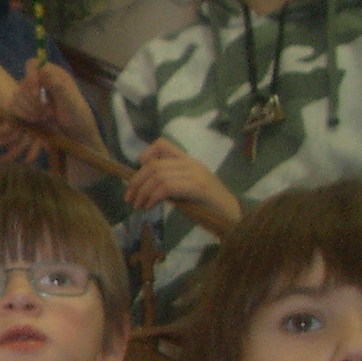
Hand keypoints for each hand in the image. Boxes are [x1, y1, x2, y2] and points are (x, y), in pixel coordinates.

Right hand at [0, 61, 102, 163]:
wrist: (75, 133)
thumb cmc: (77, 116)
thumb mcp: (71, 102)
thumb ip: (58, 86)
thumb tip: (44, 69)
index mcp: (53, 74)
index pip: (33, 65)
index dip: (31, 77)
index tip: (36, 93)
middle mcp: (41, 81)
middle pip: (23, 83)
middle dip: (33, 100)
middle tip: (48, 112)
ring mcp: (32, 94)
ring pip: (18, 96)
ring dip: (29, 109)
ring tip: (44, 118)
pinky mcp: (26, 106)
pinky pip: (15, 107)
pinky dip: (23, 115)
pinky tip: (35, 120)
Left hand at [126, 138, 241, 227]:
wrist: (232, 216)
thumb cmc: (207, 206)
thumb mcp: (184, 190)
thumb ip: (169, 183)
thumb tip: (143, 186)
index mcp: (188, 161)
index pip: (161, 144)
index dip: (145, 155)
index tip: (138, 175)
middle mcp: (191, 164)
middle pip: (153, 164)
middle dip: (136, 182)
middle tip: (129, 198)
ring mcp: (196, 174)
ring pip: (158, 175)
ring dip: (142, 192)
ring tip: (138, 205)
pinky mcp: (199, 188)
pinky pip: (168, 187)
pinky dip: (153, 197)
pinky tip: (150, 206)